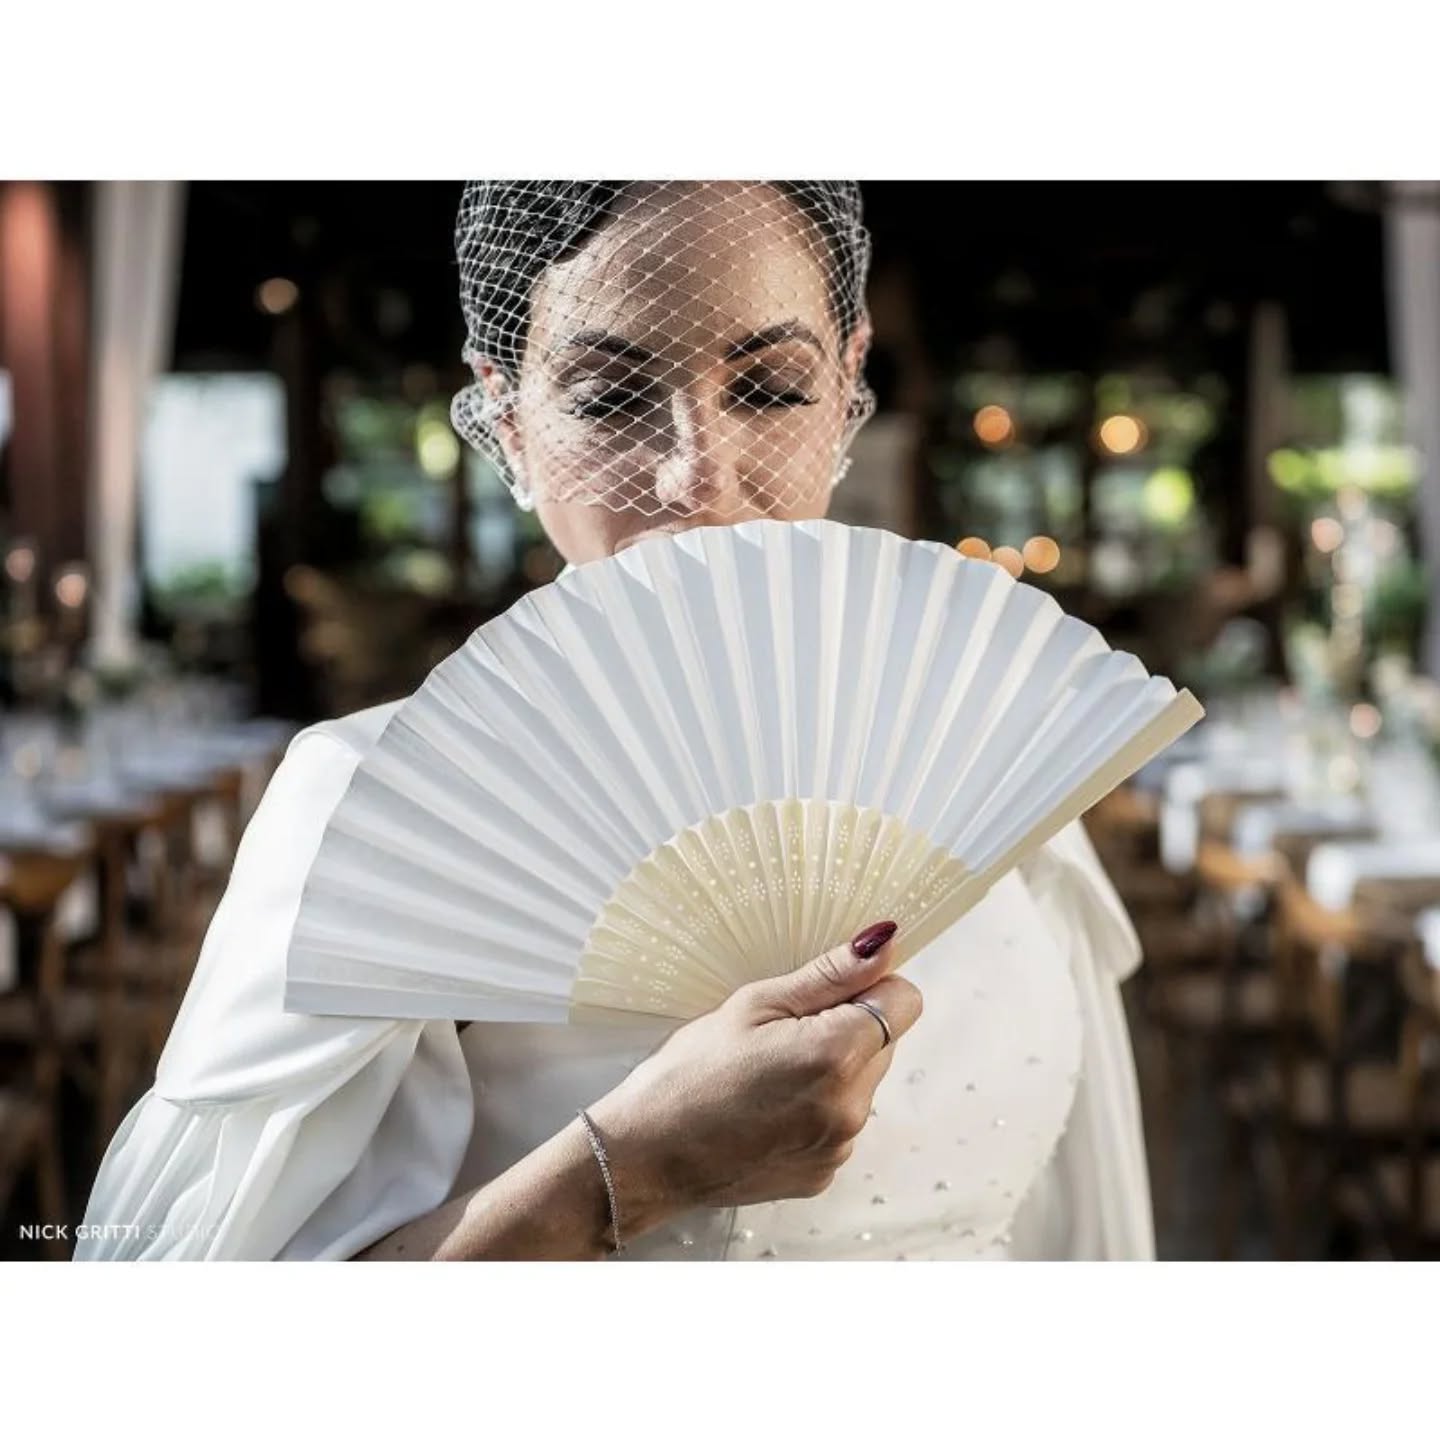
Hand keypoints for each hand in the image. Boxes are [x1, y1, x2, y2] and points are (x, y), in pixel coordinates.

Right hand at [585, 920, 921, 1232]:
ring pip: (864, 1083)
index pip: (906, 1000)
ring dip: (834, 1069)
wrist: (645, 1156)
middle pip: (886, 1042)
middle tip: (781, 1031)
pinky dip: (817, 1107)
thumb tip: (883, 944)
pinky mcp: (825, 1174)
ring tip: (768, 1072)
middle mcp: (852, 1107)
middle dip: (849, 1027)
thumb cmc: (689, 1072)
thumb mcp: (753, 1005)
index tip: (826, 991)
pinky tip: (767, 1106)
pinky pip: (841, 1122)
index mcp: (836, 1054)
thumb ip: (828, 976)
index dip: (870, 985)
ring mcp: (840, 1147)